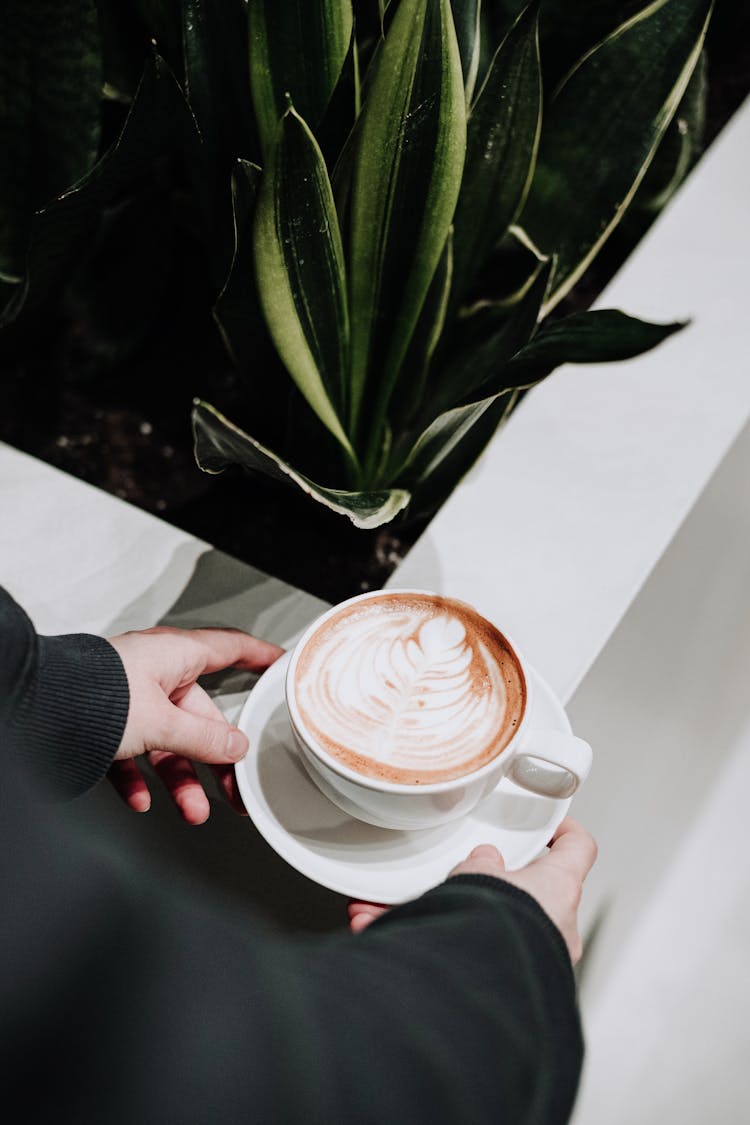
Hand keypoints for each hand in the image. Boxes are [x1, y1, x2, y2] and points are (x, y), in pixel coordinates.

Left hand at [107, 625, 283, 824]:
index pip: (228, 649)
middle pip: (200, 718)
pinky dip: (139, 780)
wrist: (37, 710)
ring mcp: (130, 699)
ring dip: (181, 780)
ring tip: (190, 811)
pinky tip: (142, 800)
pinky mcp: (107, 724)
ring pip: (168, 743)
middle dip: (215, 760)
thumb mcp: (162, 723)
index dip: (257, 656)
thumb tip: (235, 747)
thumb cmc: (95, 696)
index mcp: (174, 655)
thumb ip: (203, 739)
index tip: (278, 664)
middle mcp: (154, 674)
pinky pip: (133, 755)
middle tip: (235, 789)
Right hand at [348, 817, 596, 963]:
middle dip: (481, 888)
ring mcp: (532, 959)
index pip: (578, 849)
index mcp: (559, 890)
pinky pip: (464, 956)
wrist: (480, 990)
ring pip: (485, 928)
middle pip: (526, 894)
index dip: (564, 832)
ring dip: (444, 919)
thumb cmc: (497, 928)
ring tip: (392, 911)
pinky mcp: (505, 984)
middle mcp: (554, 928)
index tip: (550, 824)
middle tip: (450, 878)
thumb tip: (483, 860)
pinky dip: (427, 947)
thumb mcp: (481, 876)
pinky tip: (381, 933)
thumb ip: (482, 865)